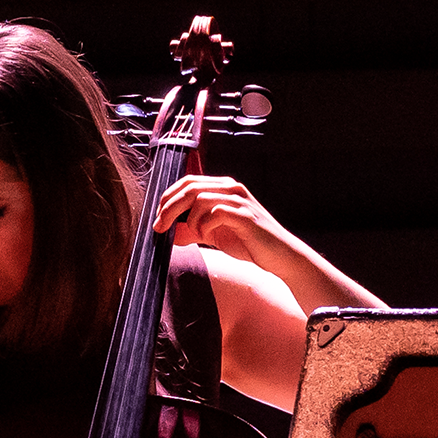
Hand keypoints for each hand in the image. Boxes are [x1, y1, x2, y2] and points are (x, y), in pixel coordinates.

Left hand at [151, 175, 292, 268]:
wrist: (279, 256)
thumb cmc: (248, 243)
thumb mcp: (214, 234)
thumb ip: (192, 231)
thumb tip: (169, 233)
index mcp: (223, 188)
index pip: (188, 182)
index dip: (168, 197)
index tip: (157, 217)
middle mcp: (231, 189)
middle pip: (190, 188)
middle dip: (169, 208)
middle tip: (159, 227)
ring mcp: (240, 201)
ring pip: (200, 199)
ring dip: (189, 220)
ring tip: (194, 235)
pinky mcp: (246, 216)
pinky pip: (216, 213)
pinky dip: (204, 226)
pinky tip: (207, 236)